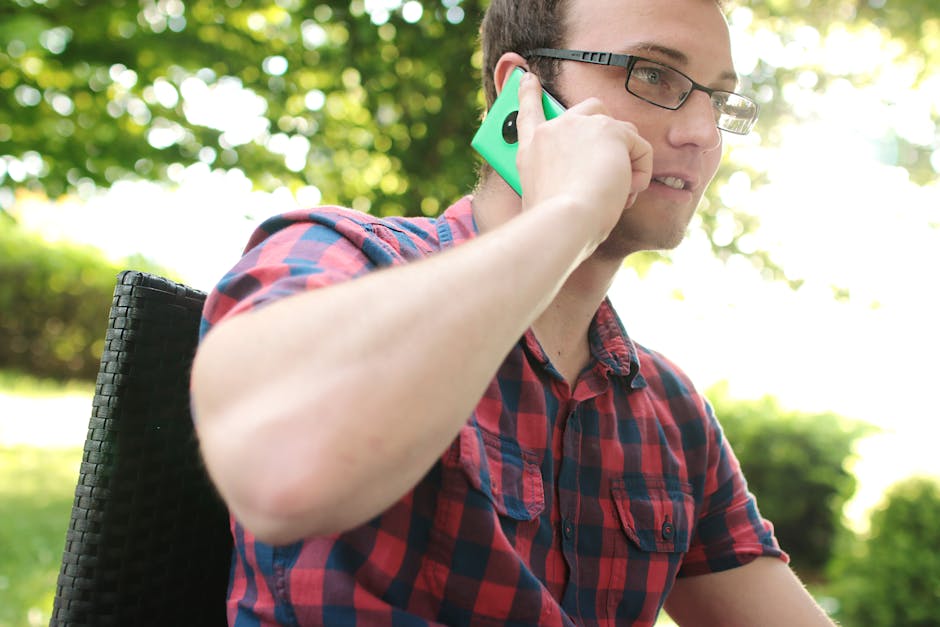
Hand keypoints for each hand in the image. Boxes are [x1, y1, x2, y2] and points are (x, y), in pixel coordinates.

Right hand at [515, 71, 651, 247]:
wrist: (562, 221)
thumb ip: (559, 181)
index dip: (529, 94)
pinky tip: (627, 191)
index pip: (529, 112)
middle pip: (592, 110)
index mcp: (532, 149)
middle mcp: (553, 130)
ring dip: (627, 163)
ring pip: (623, 132)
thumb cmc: (555, 223)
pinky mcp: (610, 130)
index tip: (528, 77)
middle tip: (613, 165)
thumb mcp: (544, 200)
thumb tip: (590, 182)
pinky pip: (640, 148)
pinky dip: (641, 173)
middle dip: (608, 131)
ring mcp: (581, 125)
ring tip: (618, 192)